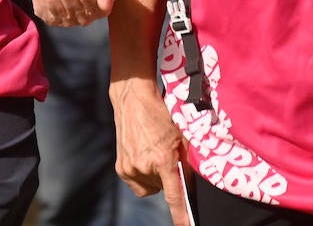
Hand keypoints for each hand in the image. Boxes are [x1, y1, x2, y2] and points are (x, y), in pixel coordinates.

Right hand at [112, 78, 192, 225]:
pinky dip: (143, 176)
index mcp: (163, 158)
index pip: (174, 196)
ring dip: (155, 178)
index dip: (182, 216)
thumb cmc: (161, 113)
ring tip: (154, 155)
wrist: (133, 99)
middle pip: (164, 188)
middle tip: (168, 157)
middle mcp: (144, 166)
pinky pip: (138, 184)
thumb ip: (188, 160)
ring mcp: (130, 168)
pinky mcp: (121, 168)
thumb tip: (191, 183)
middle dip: (168, 178)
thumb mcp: (182, 135)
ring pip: (151, 188)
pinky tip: (144, 157)